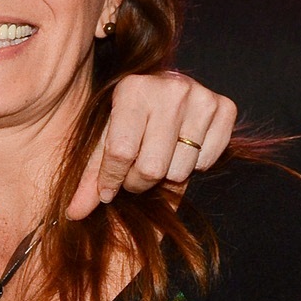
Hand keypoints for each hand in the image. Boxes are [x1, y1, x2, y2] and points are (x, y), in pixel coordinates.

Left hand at [68, 72, 236, 219]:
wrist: (165, 87)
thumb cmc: (129, 116)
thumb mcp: (105, 138)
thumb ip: (90, 176)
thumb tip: (74, 213)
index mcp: (133, 89)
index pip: (120, 153)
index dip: (111, 181)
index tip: (107, 190)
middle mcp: (170, 89)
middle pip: (151, 168)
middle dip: (138, 181)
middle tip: (135, 172)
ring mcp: (201, 97)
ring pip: (180, 170)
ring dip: (166, 174)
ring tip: (158, 156)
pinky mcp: (225, 108)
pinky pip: (207, 162)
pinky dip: (193, 164)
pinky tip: (183, 146)